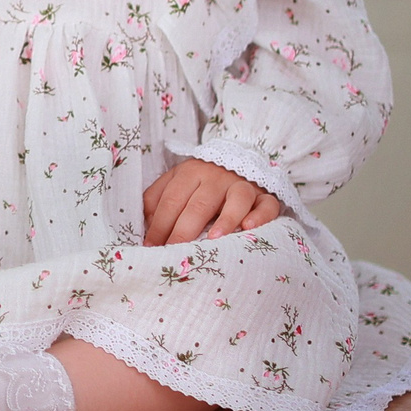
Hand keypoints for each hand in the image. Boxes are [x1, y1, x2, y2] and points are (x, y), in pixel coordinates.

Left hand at [142, 160, 282, 245]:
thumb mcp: (174, 183)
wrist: (239, 157)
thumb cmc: (200, 181)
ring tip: (214, 239)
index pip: (172, 200)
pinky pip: (267, 204)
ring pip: (237, 199)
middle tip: (174, 253)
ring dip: (226, 219)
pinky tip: (250, 228)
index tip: (151, 247)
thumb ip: (156, 200)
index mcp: (190, 173)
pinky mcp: (265, 195)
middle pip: (200, 203)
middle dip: (184, 230)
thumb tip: (143, 226)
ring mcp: (243, 185)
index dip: (159, 224)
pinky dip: (261, 216)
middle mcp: (217, 177)